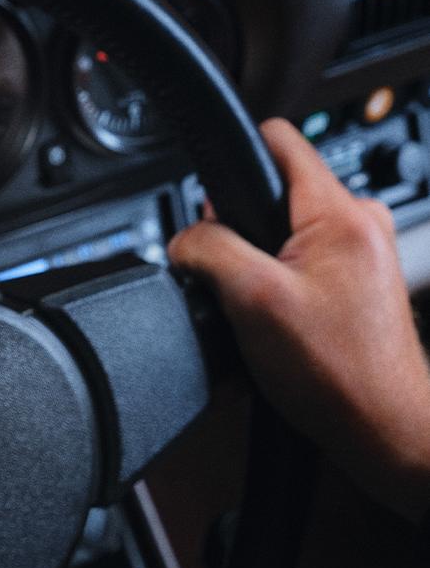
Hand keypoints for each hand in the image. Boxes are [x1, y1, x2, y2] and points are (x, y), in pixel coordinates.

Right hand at [169, 118, 429, 520]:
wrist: (382, 427)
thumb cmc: (339, 375)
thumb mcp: (251, 302)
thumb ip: (210, 250)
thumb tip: (185, 238)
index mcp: (341, 212)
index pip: (277, 140)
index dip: (232, 162)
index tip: (211, 198)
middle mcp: (360, 223)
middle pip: (273, 192)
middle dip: (238, 233)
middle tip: (237, 284)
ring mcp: (362, 254)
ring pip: (282, 235)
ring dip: (257, 269)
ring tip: (261, 313)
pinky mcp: (357, 284)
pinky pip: (299, 266)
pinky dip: (277, 290)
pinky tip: (277, 326)